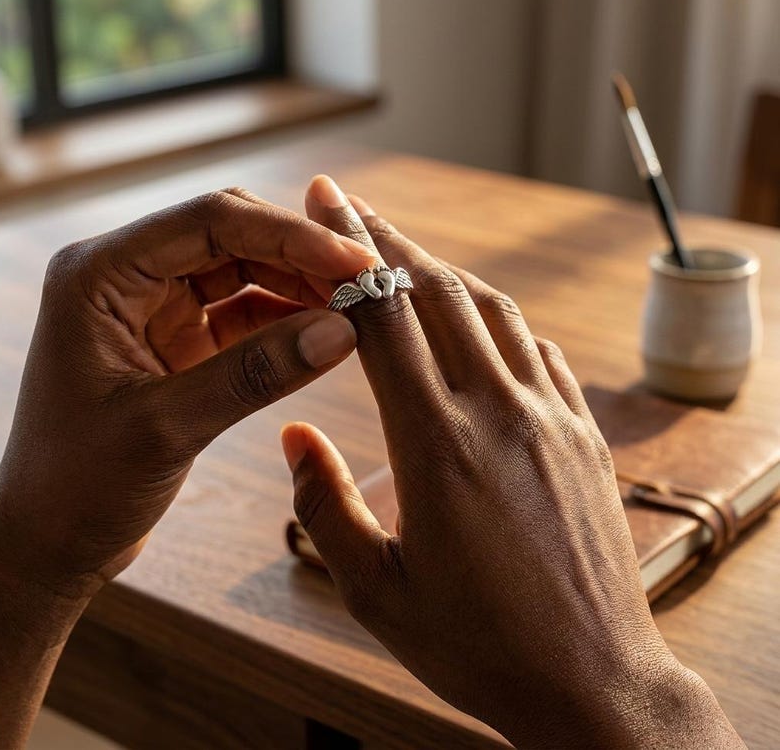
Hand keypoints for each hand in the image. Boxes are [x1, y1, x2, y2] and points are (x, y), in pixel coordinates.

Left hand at [0, 187, 373, 600]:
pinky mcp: (180, 340)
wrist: (51, 540)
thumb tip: (343, 331)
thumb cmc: (78, 486)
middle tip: (367, 281)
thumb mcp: (168, 426)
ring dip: (300, 285)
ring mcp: (155, 307)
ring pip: (245, 271)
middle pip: (233, 236)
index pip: (210, 222)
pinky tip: (327, 334)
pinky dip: (287, 320)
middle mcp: (127, 276)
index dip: (291, 235)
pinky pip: (245, 314)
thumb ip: (256, 373)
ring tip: (356, 307)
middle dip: (302, 255)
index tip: (355, 261)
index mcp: (101, 274)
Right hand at [282, 178, 742, 747]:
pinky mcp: (583, 434)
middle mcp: (498, 413)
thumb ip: (321, 505)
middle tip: (349, 203)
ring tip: (403, 250)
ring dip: (442, 270)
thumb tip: (292, 437)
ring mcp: (550, 417)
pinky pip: (536, 350)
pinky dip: (496, 319)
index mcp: (437, 445)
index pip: (383, 317)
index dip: (347, 253)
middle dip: (385, 239)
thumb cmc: (476, 644)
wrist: (590, 679)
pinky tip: (476, 318)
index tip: (322, 207)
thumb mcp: (373, 590)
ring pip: (491, 310)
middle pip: (436, 292)